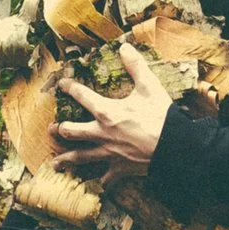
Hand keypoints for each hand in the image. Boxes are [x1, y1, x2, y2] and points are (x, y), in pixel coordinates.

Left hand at [54, 42, 172, 190]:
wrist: (174, 147)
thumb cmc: (161, 116)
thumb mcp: (149, 86)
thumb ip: (135, 66)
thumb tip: (125, 46)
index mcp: (107, 111)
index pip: (82, 96)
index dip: (69, 88)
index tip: (62, 84)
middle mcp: (102, 133)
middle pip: (72, 131)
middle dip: (61, 129)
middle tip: (53, 128)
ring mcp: (109, 153)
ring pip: (81, 157)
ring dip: (67, 160)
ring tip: (56, 163)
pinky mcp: (120, 168)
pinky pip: (106, 177)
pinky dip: (101, 181)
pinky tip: (97, 183)